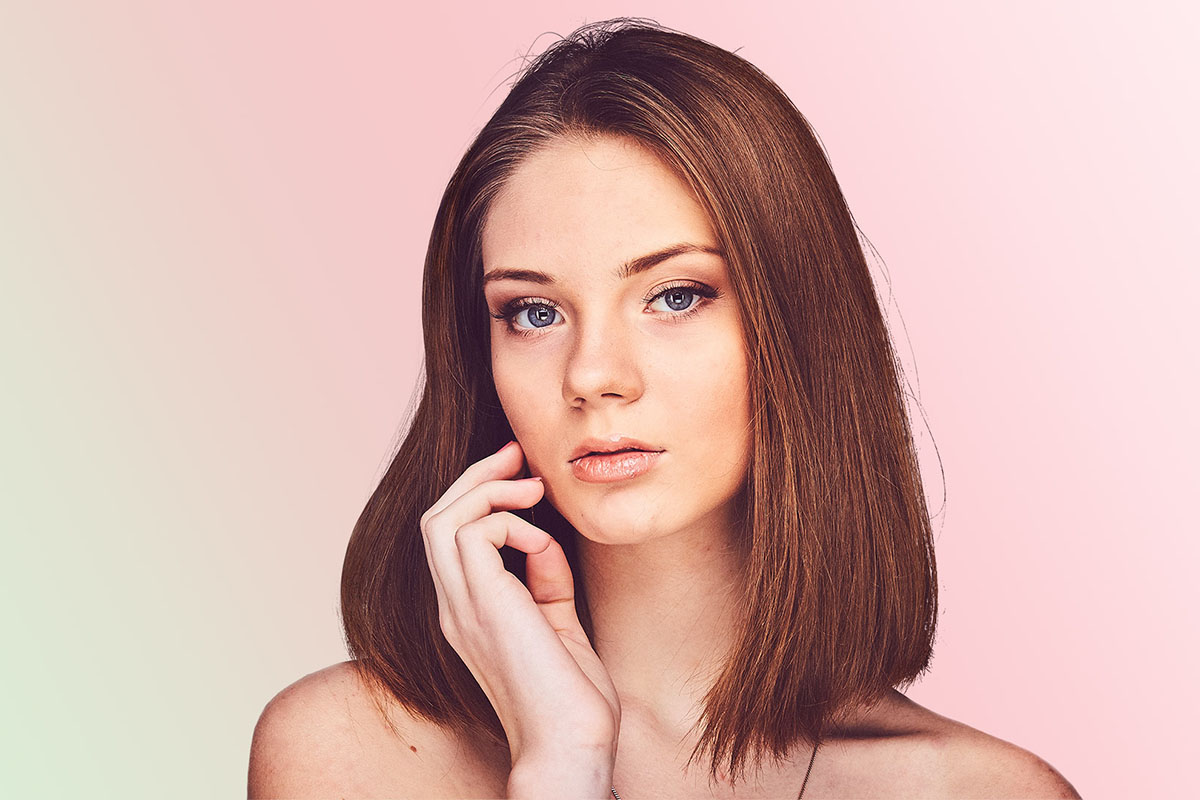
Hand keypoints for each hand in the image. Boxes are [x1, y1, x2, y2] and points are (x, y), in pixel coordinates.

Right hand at [419, 440, 620, 766]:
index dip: (479, 497)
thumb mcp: (559, 625)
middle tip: (518, 455)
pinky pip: (472, 534)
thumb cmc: (571, 698)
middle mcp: (454, 608)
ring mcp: (461, 607)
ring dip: (486, 490)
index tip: (523, 475)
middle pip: (435, 518)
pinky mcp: (481, 605)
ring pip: (440, 519)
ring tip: (531, 488)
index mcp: (467, 613)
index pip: (450, 539)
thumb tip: (543, 541)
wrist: (570, 744)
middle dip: (475, 477)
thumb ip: (546, 582)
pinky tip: (540, 542)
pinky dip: (507, 522)